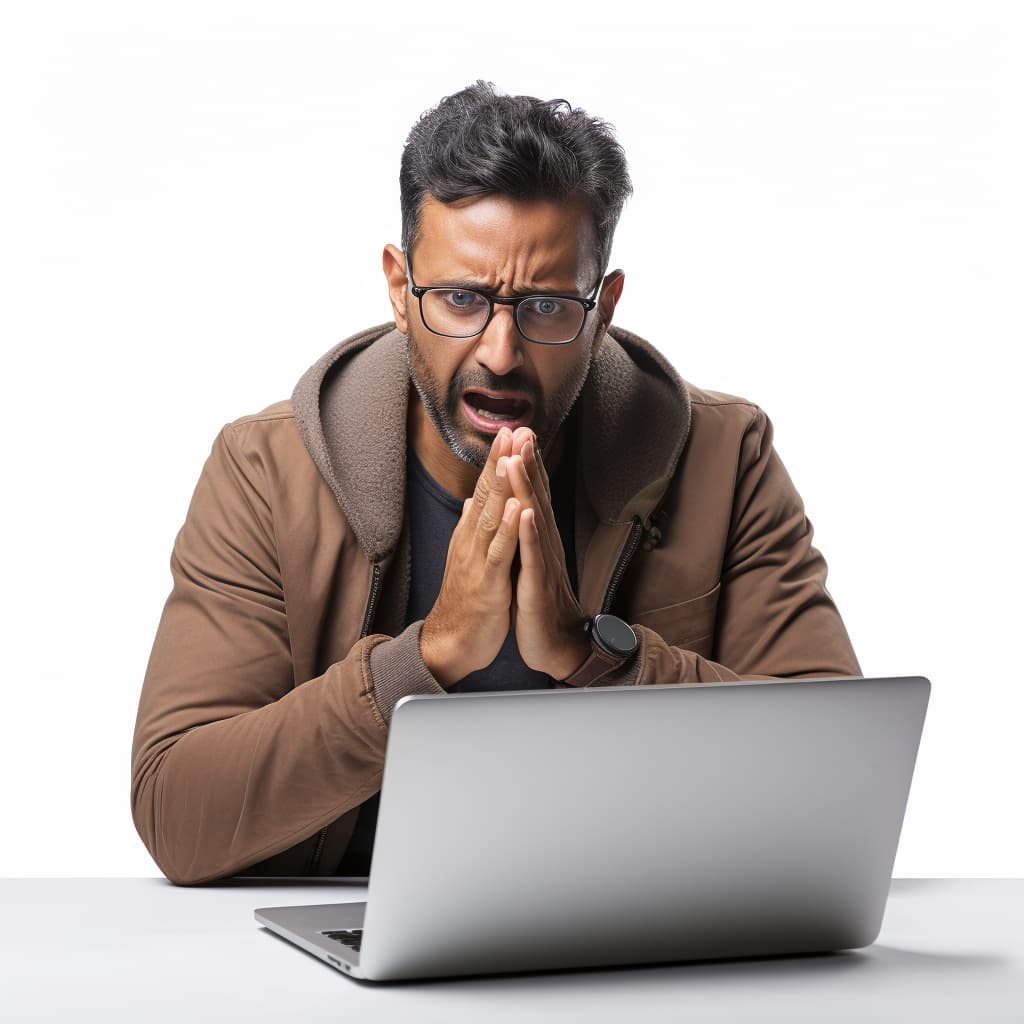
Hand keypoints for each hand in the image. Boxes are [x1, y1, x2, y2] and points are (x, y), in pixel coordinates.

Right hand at [420, 428, 522, 687]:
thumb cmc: (466, 600)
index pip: (484, 490)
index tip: (510, 431)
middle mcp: (471, 541)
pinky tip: (518, 508)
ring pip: (491, 517)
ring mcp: (478, 561)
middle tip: (512, 429)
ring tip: (512, 456)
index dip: (497, 461)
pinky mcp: (488, 583)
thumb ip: (472, 527)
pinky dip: (509, 530)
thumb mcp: (470, 557)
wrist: (452, 642)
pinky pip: (499, 553)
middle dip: (500, 461)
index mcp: (471, 535)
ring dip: (501, 486)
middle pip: (486, 495)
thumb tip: (471, 501)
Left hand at [504, 429, 589, 679]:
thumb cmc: (539, 602)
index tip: (519, 432)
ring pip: (535, 518)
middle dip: (529, 463)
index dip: (527, 463)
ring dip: (528, 487)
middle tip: (523, 429)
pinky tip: (524, 511)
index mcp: (538, 539)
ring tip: (520, 457)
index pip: (532, 494)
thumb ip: (524, 533)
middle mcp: (545, 544)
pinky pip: (532, 555)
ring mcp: (542, 562)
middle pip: (537, 497)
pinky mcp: (537, 584)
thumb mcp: (528, 561)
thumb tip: (517, 507)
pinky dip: (528, 532)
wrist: (556, 643)